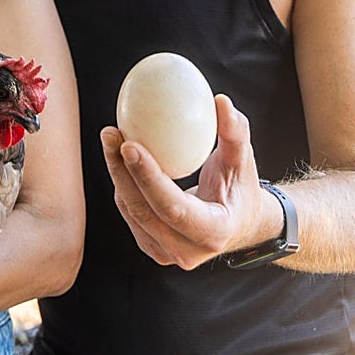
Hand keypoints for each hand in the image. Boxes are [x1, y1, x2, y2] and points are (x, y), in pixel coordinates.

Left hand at [101, 95, 279, 269]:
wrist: (239, 224)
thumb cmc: (242, 187)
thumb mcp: (244, 160)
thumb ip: (235, 132)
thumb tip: (220, 100)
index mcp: (214, 233)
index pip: (173, 207)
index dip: (148, 177)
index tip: (129, 144)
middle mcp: (187, 252)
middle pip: (143, 211)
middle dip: (121, 171)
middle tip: (110, 133)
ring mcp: (167, 253)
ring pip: (131, 212)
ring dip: (117, 173)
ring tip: (110, 137)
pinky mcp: (152, 246)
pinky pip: (130, 213)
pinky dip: (123, 182)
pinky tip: (118, 153)